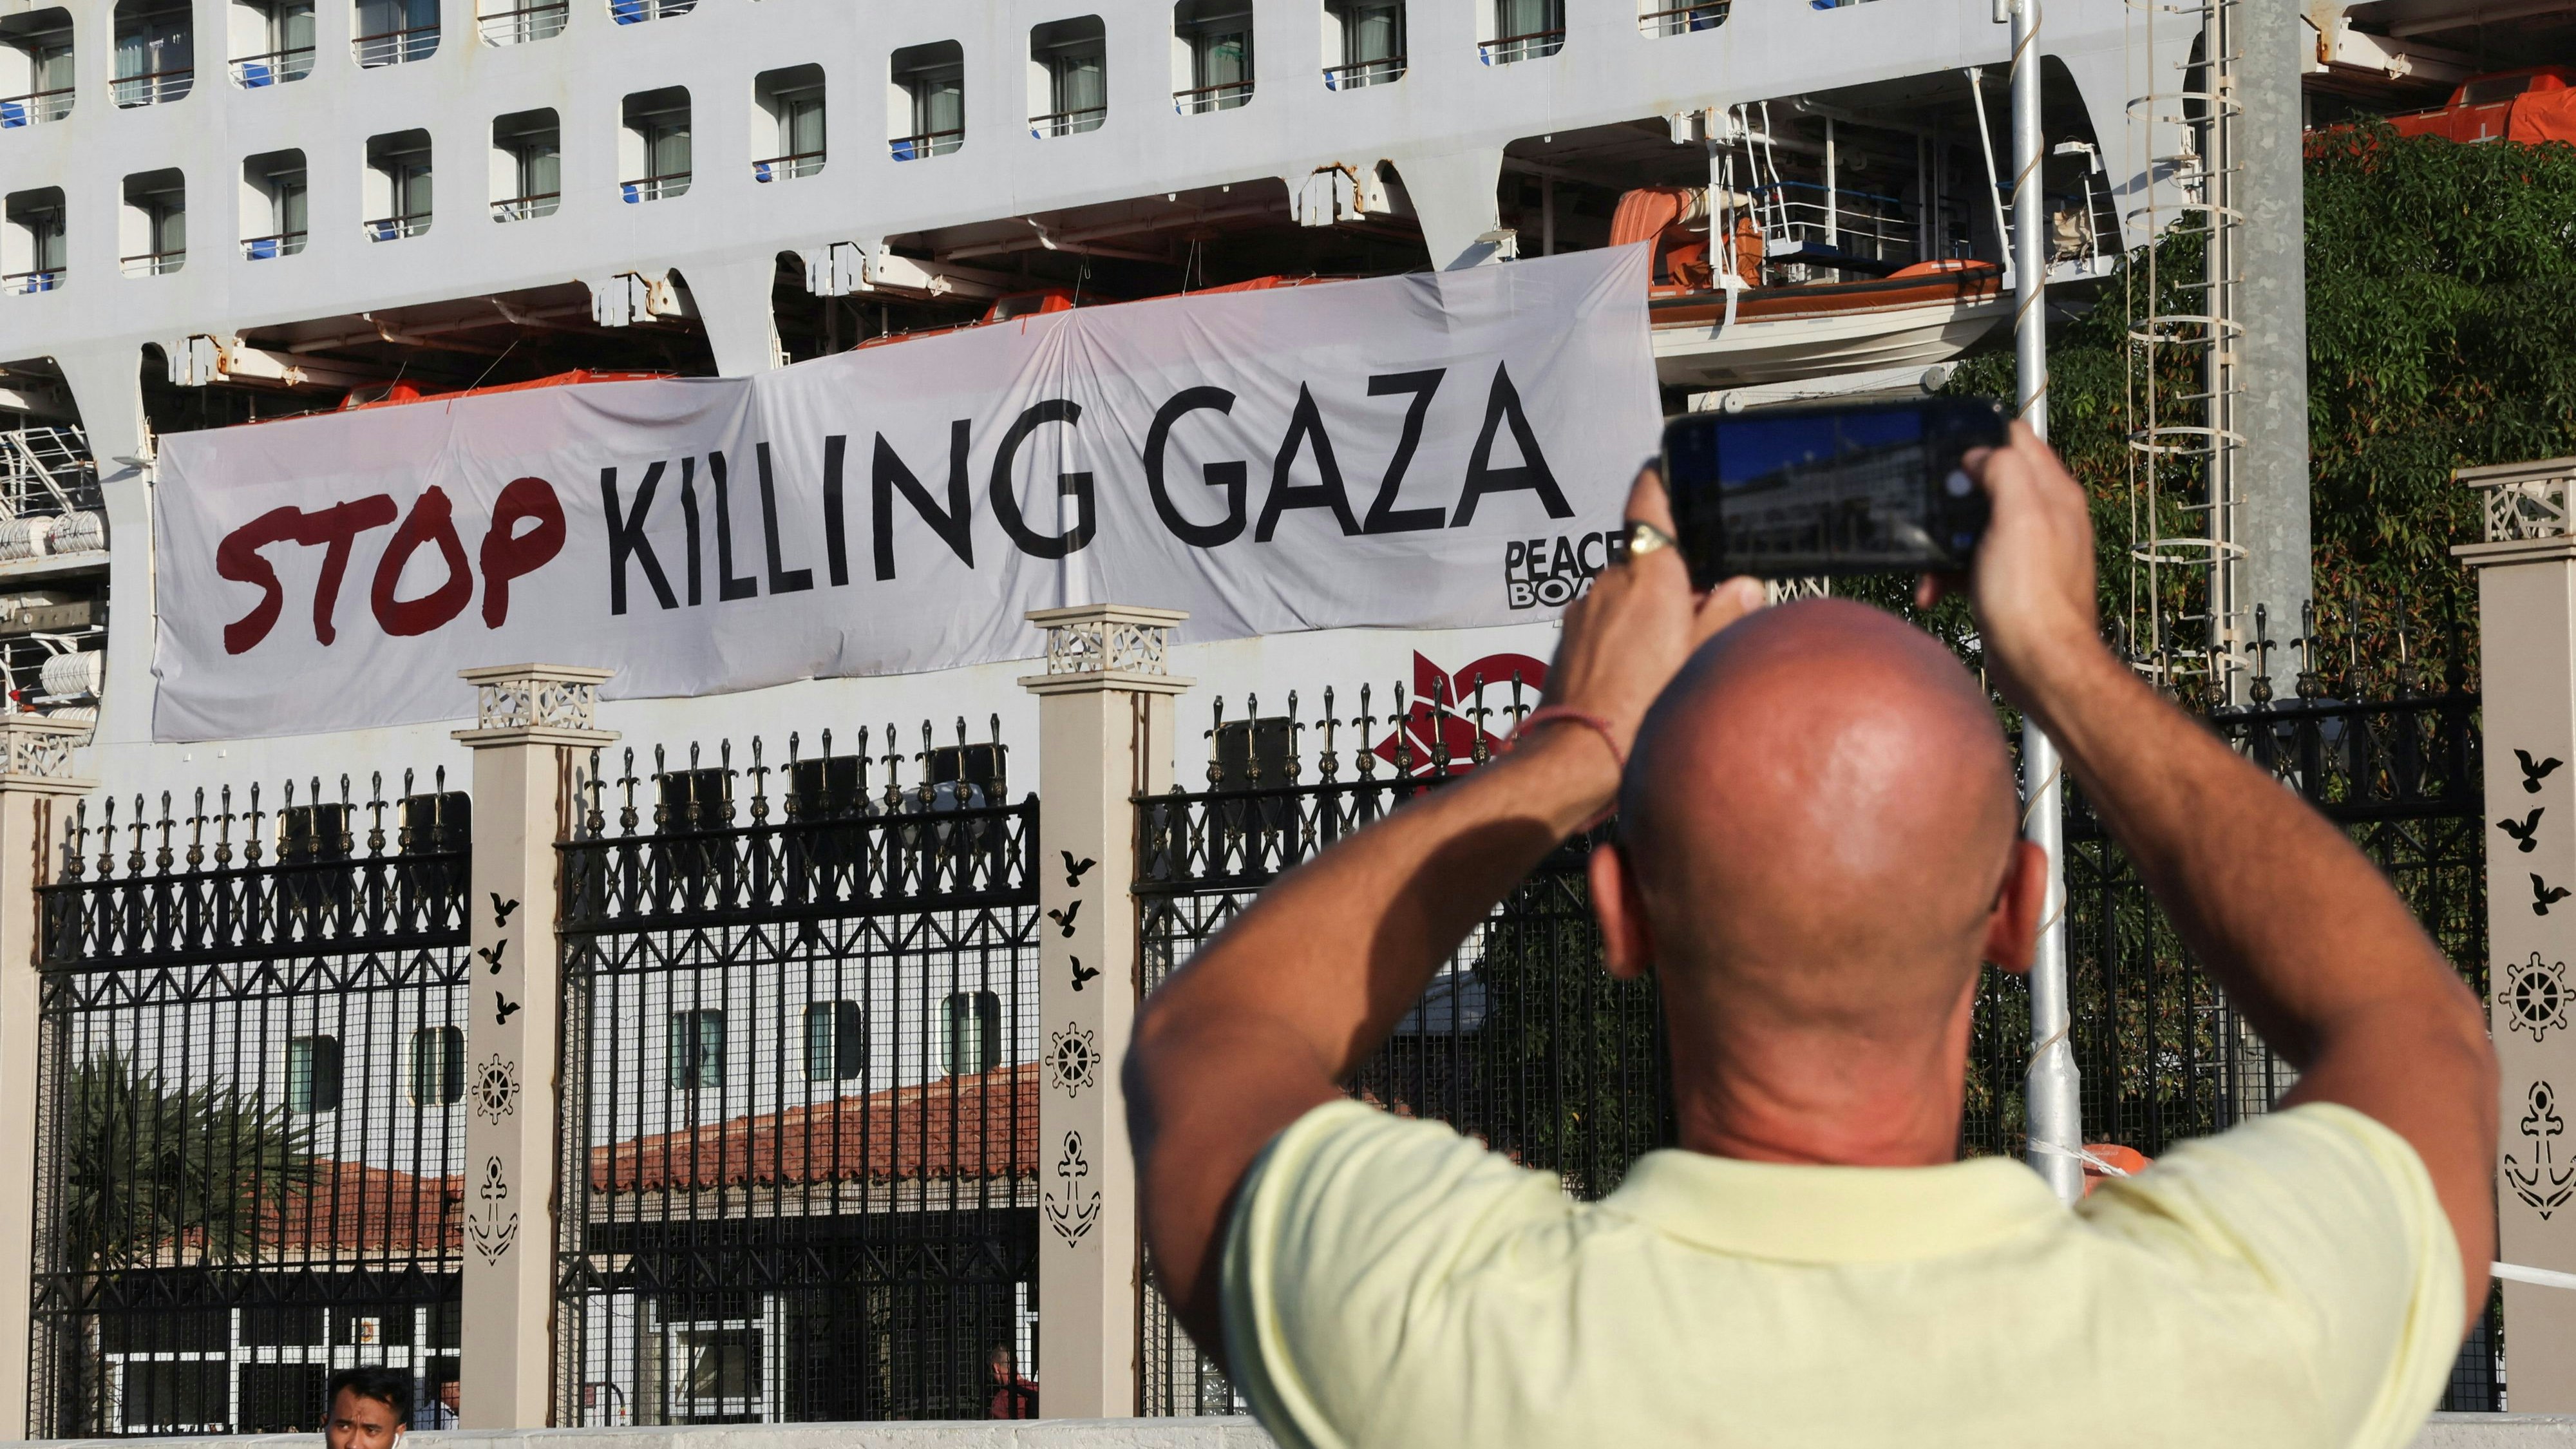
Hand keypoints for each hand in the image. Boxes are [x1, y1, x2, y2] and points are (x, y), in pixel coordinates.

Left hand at [1543, 467, 1765, 756]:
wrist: (1577, 754)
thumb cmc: (1643, 709)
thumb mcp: (1700, 660)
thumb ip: (1724, 616)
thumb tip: (1746, 586)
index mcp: (1650, 576)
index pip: (1648, 505)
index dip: (1657, 484)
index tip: (1663, 471)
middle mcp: (1611, 581)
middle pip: (1645, 561)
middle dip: (1668, 579)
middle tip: (1695, 616)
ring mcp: (1584, 607)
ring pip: (1622, 592)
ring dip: (1642, 610)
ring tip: (1663, 656)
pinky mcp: (1567, 635)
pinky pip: (1601, 619)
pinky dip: (1619, 633)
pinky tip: (1633, 671)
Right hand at [1917, 422, 2107, 711]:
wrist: (2039, 665)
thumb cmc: (2033, 598)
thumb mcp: (2019, 516)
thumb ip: (2004, 470)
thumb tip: (1980, 454)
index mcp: (2054, 494)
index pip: (2018, 440)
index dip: (1981, 440)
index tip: (1951, 455)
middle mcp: (2047, 518)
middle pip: (1990, 484)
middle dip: (1955, 499)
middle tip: (1937, 514)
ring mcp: (2029, 552)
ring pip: (1975, 526)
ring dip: (1945, 542)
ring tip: (1930, 564)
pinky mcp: (2011, 583)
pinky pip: (1971, 563)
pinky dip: (1948, 574)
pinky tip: (1935, 591)